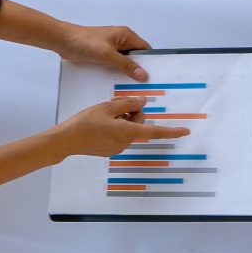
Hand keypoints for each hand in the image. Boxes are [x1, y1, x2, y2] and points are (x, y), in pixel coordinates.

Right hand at [54, 94, 189, 158]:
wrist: (67, 140)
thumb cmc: (85, 123)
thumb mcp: (107, 107)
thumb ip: (128, 104)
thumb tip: (142, 103)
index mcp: (128, 131)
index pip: (155, 131)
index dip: (171, 131)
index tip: (185, 132)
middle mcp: (125, 142)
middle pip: (138, 124)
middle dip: (132, 112)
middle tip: (115, 102)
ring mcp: (117, 147)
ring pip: (128, 128)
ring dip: (122, 118)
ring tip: (104, 113)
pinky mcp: (109, 149)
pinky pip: (119, 135)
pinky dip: (115, 126)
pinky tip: (100, 123)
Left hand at [55, 22, 150, 80]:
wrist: (64, 41)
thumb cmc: (84, 41)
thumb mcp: (108, 54)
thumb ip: (125, 64)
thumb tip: (141, 73)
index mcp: (125, 35)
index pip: (144, 49)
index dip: (150, 61)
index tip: (153, 74)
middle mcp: (120, 40)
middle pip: (136, 57)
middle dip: (139, 69)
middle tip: (144, 83)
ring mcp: (112, 48)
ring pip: (125, 62)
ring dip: (127, 72)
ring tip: (132, 86)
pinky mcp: (104, 55)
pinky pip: (115, 65)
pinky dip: (117, 73)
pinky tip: (118, 82)